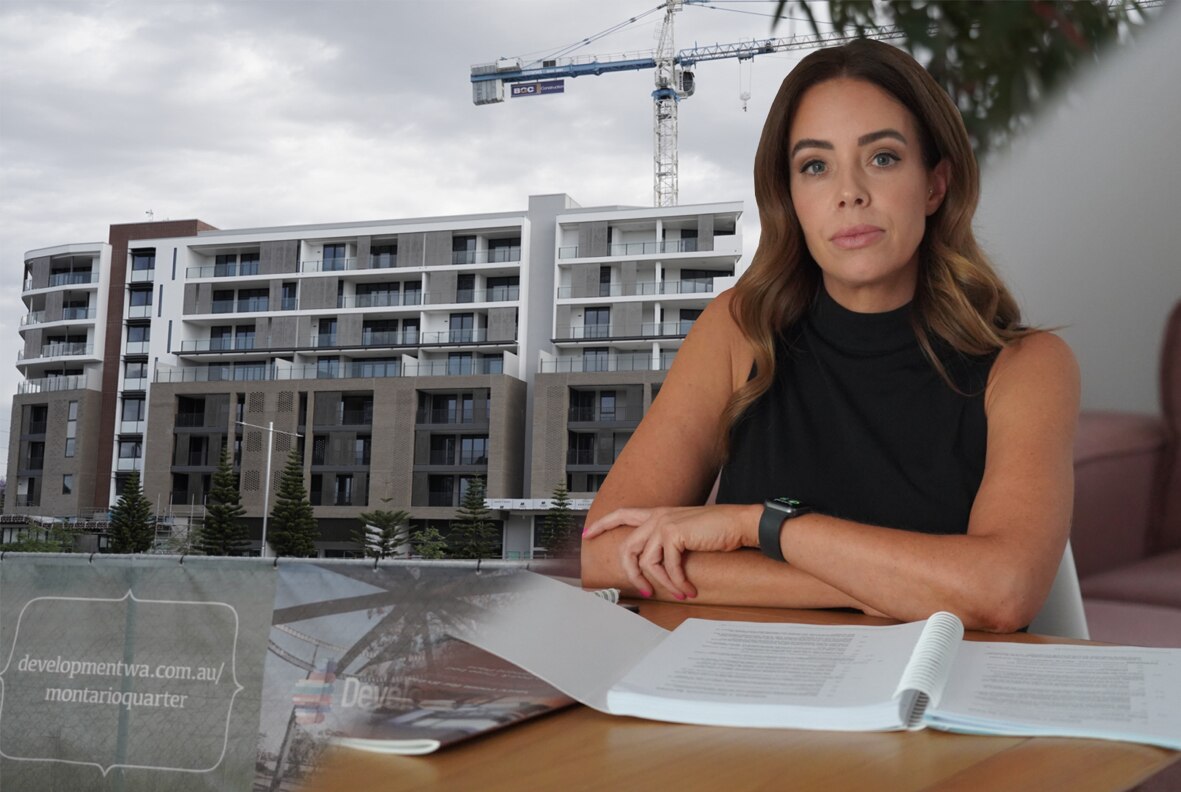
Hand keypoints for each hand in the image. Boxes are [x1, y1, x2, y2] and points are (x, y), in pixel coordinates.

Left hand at [582, 505, 758, 599]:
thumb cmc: (718, 529)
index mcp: (658, 513)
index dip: (603, 524)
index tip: (588, 534)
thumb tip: (658, 565)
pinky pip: (667, 567)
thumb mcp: (687, 532)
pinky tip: (687, 588)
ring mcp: (664, 524)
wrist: (739, 523)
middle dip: (631, 574)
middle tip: (644, 590)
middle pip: (627, 547)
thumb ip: (669, 542)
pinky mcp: (673, 534)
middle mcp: (657, 516)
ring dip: (662, 583)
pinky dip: (677, 581)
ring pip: (647, 562)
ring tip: (677, 592)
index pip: (622, 514)